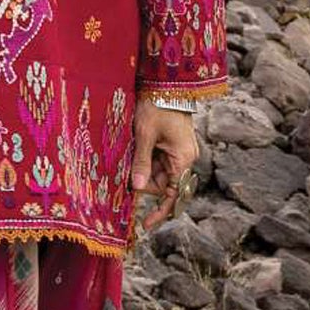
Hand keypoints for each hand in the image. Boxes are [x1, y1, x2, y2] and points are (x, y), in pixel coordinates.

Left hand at [130, 102, 198, 234]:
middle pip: (163, 184)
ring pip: (158, 173)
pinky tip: (135, 151)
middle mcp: (185, 159)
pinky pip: (158, 162)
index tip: (146, 224)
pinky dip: (146, 161)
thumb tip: (136, 189)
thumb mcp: (145, 136)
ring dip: (143, 170)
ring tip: (130, 153)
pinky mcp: (173, 145)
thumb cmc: (157, 107)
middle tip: (124, 174)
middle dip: (143, 182)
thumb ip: (141, 163)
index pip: (174, 195)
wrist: (167, 84)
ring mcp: (179, 152)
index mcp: (182, 160)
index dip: (160, 211)